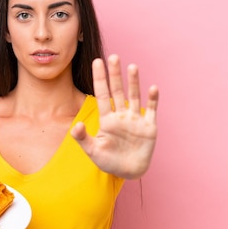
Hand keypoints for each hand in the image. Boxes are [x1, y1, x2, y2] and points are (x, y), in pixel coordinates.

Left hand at [71, 54, 158, 178]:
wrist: (128, 172)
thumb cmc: (108, 162)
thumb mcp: (92, 151)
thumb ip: (82, 138)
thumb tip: (75, 126)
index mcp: (107, 120)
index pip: (102, 95)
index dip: (99, 79)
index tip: (96, 62)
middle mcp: (121, 116)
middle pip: (117, 91)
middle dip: (115, 75)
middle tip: (113, 56)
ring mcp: (135, 120)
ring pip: (134, 97)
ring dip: (133, 82)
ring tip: (132, 66)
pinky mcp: (149, 127)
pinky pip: (151, 111)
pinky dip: (152, 100)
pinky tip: (152, 88)